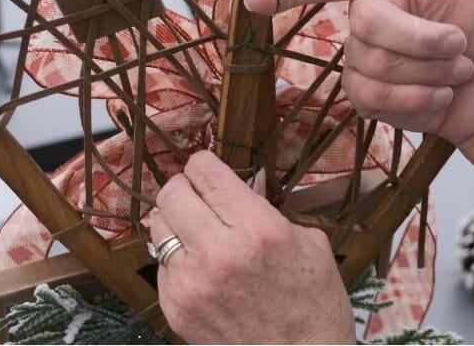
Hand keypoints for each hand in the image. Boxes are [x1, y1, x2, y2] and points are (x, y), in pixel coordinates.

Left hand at [151, 151, 355, 343]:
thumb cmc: (315, 303)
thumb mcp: (308, 242)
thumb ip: (268, 209)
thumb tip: (245, 184)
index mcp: (257, 229)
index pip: (205, 172)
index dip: (204, 164)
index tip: (208, 169)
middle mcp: (218, 253)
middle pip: (171, 194)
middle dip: (185, 188)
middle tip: (199, 197)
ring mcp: (192, 285)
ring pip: (158, 227)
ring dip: (176, 223)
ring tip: (198, 232)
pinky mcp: (177, 310)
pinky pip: (162, 266)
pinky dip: (177, 260)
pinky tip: (201, 269)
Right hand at [244, 0, 473, 148]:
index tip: (254, 0)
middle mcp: (366, 17)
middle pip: (367, 28)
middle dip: (425, 42)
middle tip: (462, 47)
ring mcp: (363, 59)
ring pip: (375, 70)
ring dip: (429, 75)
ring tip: (456, 70)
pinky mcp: (367, 97)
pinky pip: (373, 102)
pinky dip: (417, 102)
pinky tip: (440, 96)